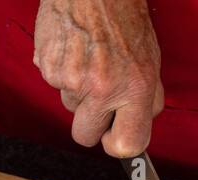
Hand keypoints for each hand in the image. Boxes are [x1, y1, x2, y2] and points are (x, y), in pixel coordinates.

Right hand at [32, 0, 163, 156]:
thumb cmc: (123, 15)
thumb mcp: (150, 56)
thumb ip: (147, 95)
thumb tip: (139, 123)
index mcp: (133, 87)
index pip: (126, 145)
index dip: (118, 143)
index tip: (115, 134)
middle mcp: (101, 88)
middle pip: (85, 137)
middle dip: (91, 124)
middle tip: (98, 99)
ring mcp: (70, 80)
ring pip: (70, 107)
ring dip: (78, 91)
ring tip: (89, 59)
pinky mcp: (48, 69)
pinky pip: (55, 84)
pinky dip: (63, 71)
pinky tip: (74, 50)